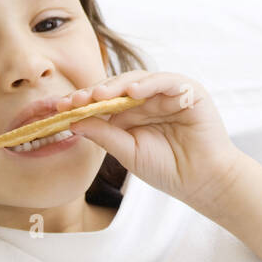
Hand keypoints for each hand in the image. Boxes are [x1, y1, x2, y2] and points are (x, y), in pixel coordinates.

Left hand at [54, 71, 244, 213]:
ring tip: (98, 94)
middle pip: (116, 89)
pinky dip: (149, 84)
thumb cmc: (167, 169)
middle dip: (94, 93)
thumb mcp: (128, 152)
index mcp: (131, 114)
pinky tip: (133, 92)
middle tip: (74, 99)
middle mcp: (147, 99)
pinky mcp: (188, 90)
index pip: (103, 102)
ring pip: (137, 81)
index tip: (60, 108)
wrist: (201, 181)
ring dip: (117, 87)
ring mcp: (167, 93)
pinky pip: (165, 81)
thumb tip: (73, 121)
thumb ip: (104, 135)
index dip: (82, 103)